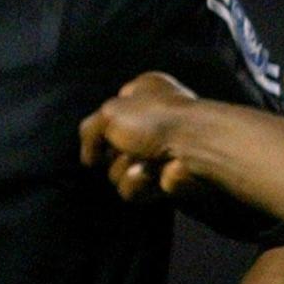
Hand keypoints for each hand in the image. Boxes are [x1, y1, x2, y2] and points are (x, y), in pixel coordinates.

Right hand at [80, 72, 201, 198]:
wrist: (195, 147)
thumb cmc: (155, 119)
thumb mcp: (110, 112)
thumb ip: (90, 130)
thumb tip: (89, 158)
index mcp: (145, 93)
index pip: (111, 110)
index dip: (105, 123)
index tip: (106, 130)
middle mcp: (152, 121)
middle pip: (110, 146)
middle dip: (113, 151)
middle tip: (128, 147)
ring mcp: (158, 153)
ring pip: (116, 171)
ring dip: (124, 168)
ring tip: (144, 162)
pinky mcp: (163, 181)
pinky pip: (132, 190)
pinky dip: (138, 183)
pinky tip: (151, 176)